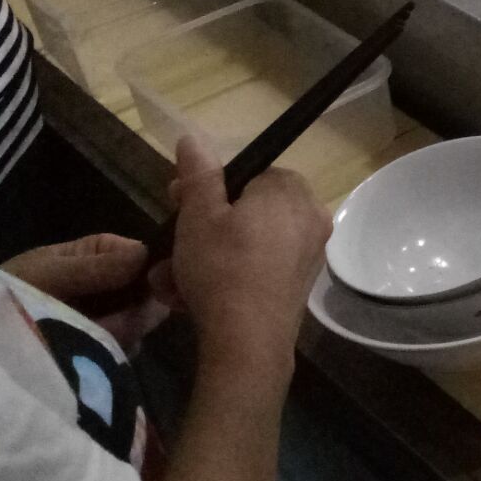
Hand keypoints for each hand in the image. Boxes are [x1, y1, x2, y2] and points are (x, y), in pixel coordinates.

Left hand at [3, 233, 170, 347]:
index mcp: (102, 253)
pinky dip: (114, 353)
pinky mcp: (103, 347)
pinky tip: (93, 357)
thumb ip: (96, 268)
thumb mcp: (49, 274)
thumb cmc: (10, 294)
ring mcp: (112, 316)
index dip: (150, 272)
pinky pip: (125, 348)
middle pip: (149, 291)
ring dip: (123, 334)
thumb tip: (146, 255)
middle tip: (112, 326)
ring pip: (141, 323)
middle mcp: (113, 282)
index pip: (144, 255)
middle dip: (136, 310)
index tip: (146, 291)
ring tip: (90, 343)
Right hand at [158, 135, 329, 383]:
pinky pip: (257, 268)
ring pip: (246, 243)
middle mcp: (310, 216)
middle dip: (201, 228)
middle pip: (246, 211)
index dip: (209, 188)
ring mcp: (308, 253)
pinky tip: (190, 297)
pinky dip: (226, 276)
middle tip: (171, 242)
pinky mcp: (299, 284)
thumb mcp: (198, 215)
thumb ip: (198, 174)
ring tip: (170, 280)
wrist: (248, 342)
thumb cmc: (222, 268)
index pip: (249, 174)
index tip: (177, 203)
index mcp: (291, 191)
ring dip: (204, 257)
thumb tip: (192, 137)